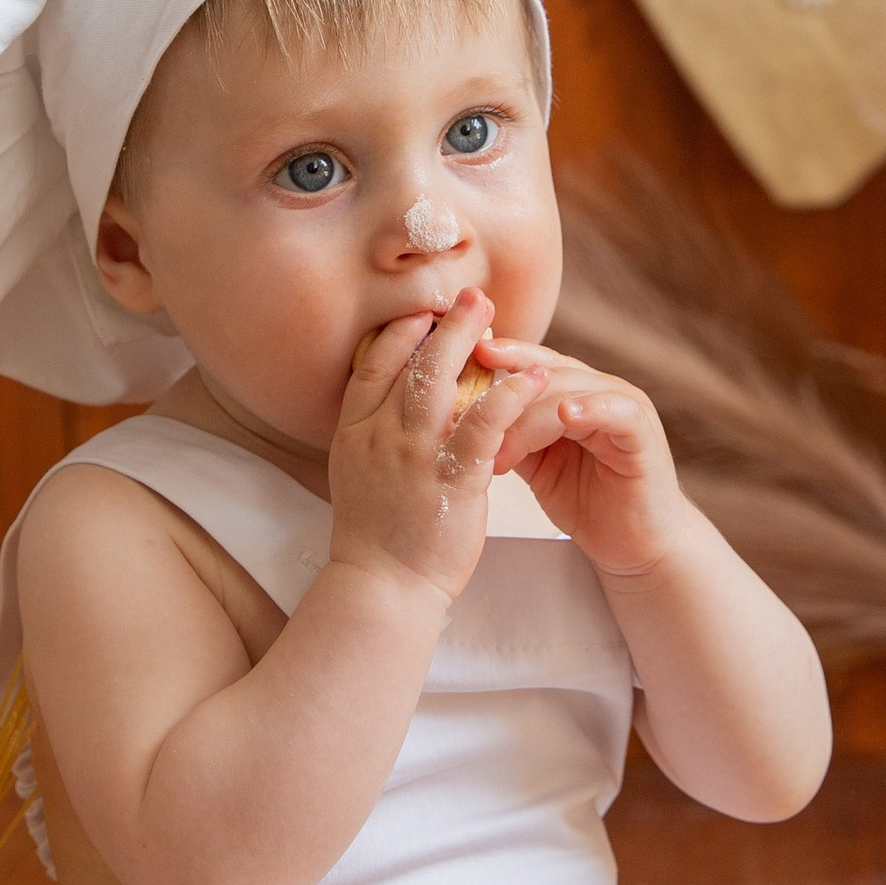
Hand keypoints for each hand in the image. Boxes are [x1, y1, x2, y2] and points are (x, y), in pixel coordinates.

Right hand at [328, 291, 534, 606]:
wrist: (383, 587)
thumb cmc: (377, 536)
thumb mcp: (358, 474)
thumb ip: (372, 435)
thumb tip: (390, 402)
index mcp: (353, 433)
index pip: (372, 366)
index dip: (399, 334)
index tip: (423, 312)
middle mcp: (378, 435)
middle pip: (409, 362)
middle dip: (441, 324)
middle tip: (469, 297)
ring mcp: (413, 455)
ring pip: (440, 379)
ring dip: (470, 339)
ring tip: (494, 315)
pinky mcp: (452, 478)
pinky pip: (484, 422)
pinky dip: (510, 393)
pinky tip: (532, 376)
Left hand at [477, 349, 692, 583]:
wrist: (632, 545)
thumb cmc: (586, 502)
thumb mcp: (536, 464)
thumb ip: (513, 433)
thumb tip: (465, 416)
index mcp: (574, 392)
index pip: (534, 364)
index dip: (503, 358)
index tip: (468, 357)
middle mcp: (600, 391)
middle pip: (551, 371)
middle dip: (509, 389)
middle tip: (474, 409)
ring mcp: (625, 408)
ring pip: (575, 390)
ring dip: (534, 419)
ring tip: (504, 449)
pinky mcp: (644, 434)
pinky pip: (619, 411)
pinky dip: (593, 409)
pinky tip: (569, 415)